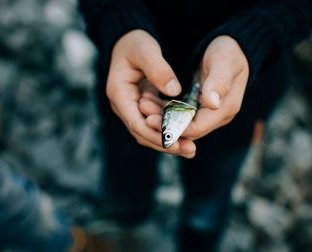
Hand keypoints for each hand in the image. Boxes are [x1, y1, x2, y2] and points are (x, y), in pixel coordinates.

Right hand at [106, 30, 195, 157]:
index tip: (176, 142)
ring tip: (191, 149)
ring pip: (150, 131)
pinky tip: (188, 134)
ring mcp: (133, 108)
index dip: (156, 135)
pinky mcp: (143, 108)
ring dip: (169, 141)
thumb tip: (174, 91)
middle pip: (143, 133)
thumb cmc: (135, 44)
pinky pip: (156, 123)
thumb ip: (158, 69)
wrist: (129, 42)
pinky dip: (170, 129)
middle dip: (166, 144)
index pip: (136, 123)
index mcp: (119, 94)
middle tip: (189, 150)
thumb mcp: (146, 50)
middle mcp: (124, 105)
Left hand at [142, 36, 248, 141]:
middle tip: (143, 113)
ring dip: (163, 118)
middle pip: (188, 131)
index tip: (151, 119)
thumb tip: (212, 103)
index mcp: (226, 108)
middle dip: (164, 124)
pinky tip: (151, 101)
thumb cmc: (228, 52)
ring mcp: (211, 114)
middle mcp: (219, 116)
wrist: (233, 48)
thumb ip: (218, 82)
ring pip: (183, 124)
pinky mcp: (202, 109)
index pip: (196, 128)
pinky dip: (167, 111)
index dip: (173, 126)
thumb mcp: (224, 62)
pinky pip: (182, 116)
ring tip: (144, 105)